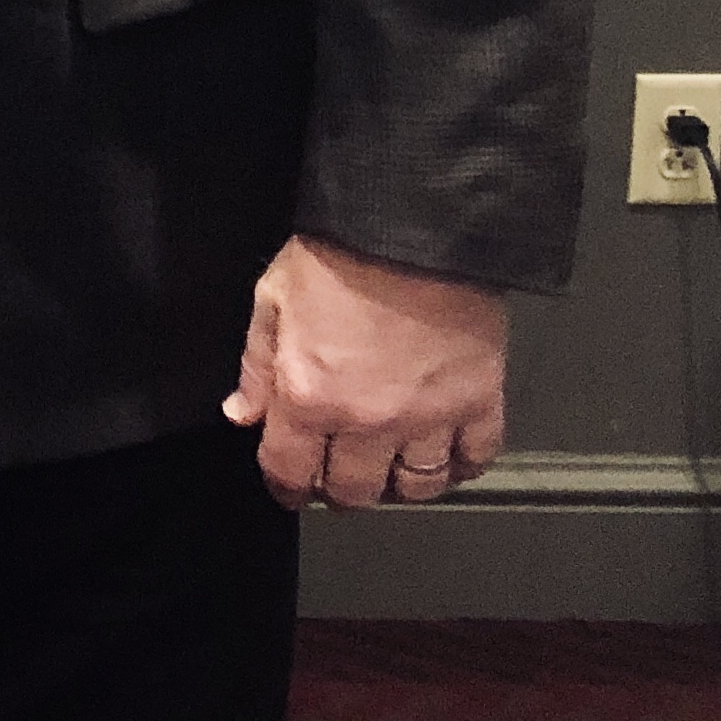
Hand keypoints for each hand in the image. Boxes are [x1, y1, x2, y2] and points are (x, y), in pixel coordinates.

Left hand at [224, 232, 508, 508]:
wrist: (413, 228)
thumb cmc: (339, 256)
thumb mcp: (272, 299)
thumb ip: (256, 365)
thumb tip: (242, 413)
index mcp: (309, 397)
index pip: (289, 472)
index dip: (285, 487)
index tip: (289, 486)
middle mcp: (369, 421)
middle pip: (356, 492)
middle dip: (341, 488)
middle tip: (339, 471)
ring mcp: (429, 417)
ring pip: (417, 487)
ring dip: (400, 484)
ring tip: (391, 465)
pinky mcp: (479, 402)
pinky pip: (474, 459)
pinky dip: (460, 465)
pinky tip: (445, 453)